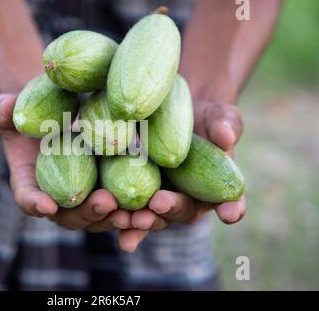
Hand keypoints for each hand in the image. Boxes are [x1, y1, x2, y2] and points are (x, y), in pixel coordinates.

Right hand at [0, 94, 134, 234]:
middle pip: (71, 216)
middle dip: (89, 213)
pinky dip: (139, 209)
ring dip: (120, 218)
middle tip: (105, 203)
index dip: (34, 203)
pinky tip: (159, 204)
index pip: (27, 197)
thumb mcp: (8, 107)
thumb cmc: (29, 111)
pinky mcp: (111, 186)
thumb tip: (5, 108)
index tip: (46, 206)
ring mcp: (87, 195)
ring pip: (102, 217)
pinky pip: (125, 203)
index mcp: (31, 181)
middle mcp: (60, 196)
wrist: (56, 109)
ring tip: (139, 213)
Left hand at [120, 99, 245, 251]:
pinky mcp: (130, 191)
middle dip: (168, 211)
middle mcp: (184, 200)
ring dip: (137, 221)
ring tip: (125, 217)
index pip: (227, 203)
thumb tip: (226, 138)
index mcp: (213, 189)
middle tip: (157, 204)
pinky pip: (121, 204)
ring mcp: (156, 199)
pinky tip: (100, 210)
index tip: (229, 212)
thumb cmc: (202, 117)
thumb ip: (225, 125)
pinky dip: (111, 211)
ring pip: (148, 216)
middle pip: (179, 213)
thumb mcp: (218, 115)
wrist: (173, 111)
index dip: (230, 208)